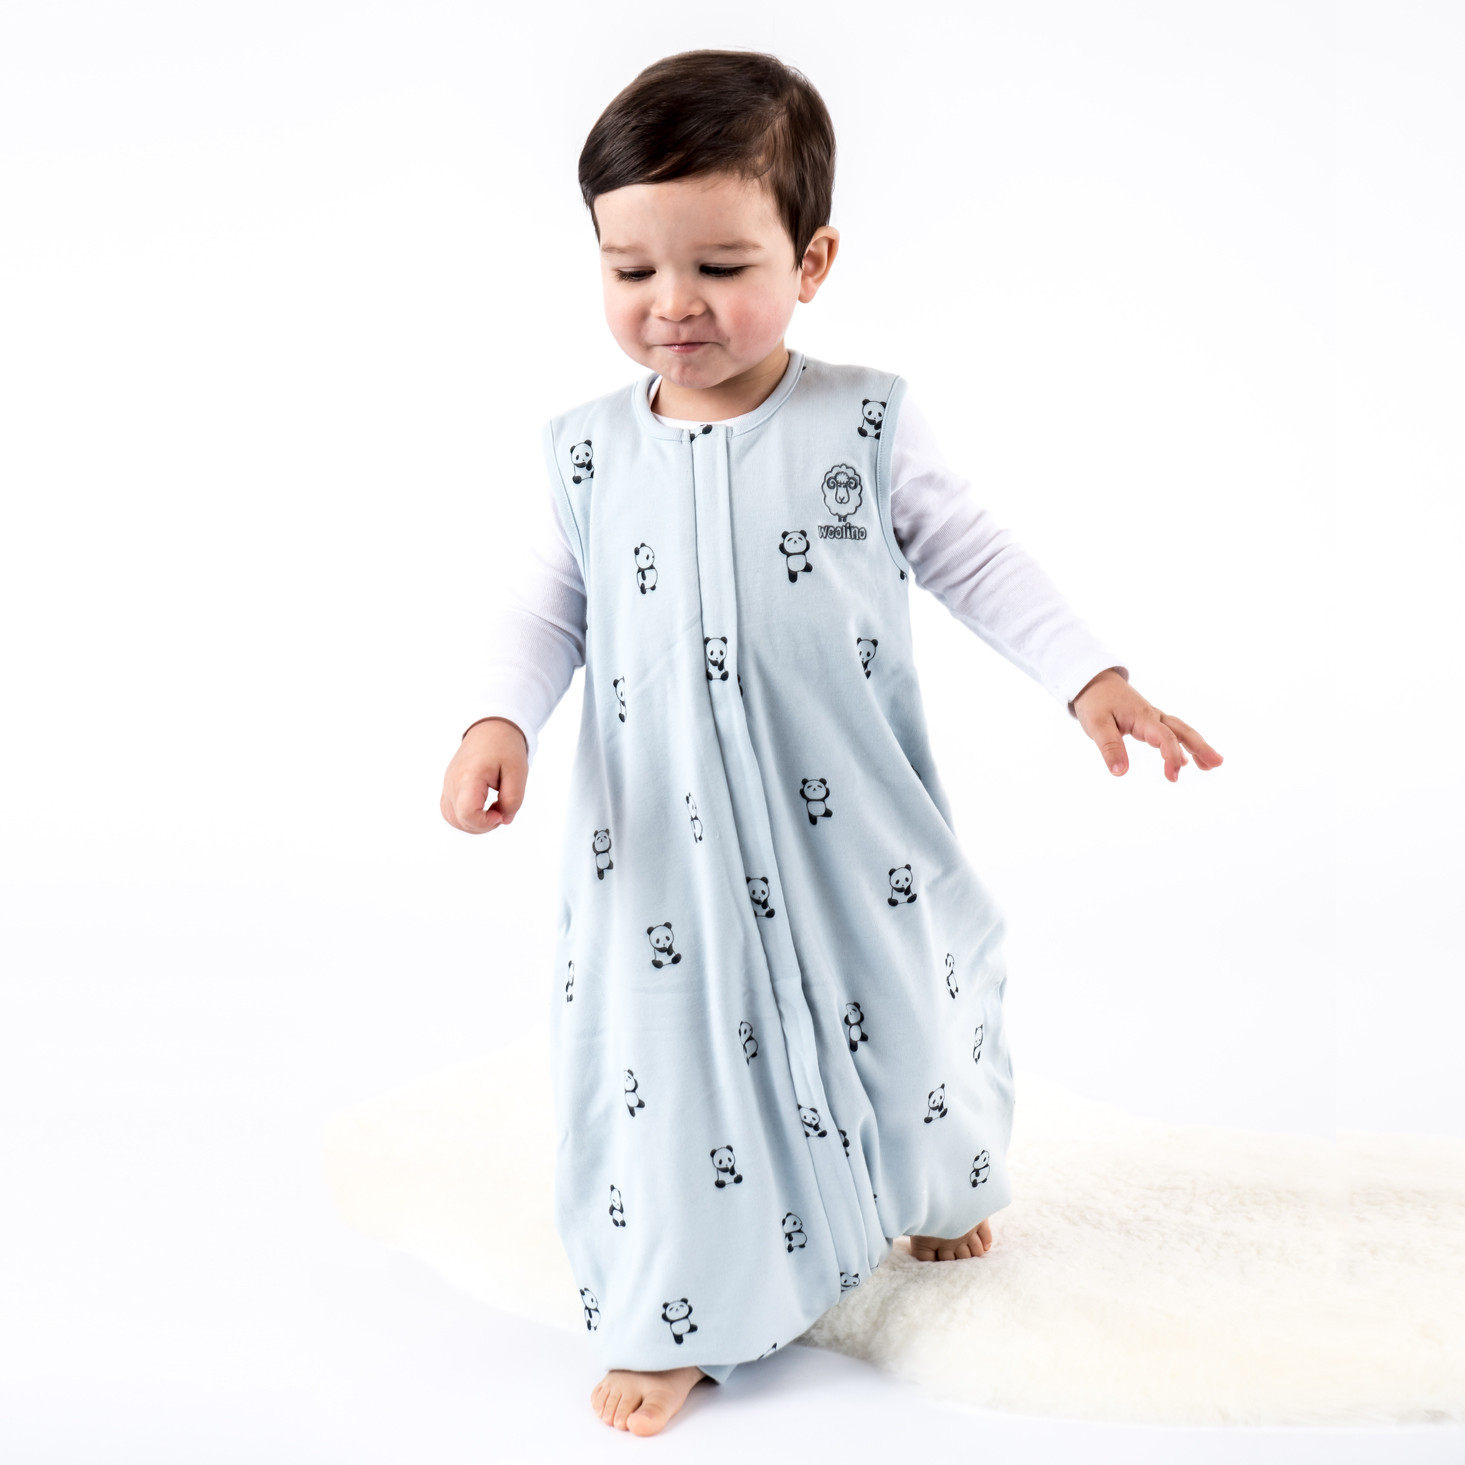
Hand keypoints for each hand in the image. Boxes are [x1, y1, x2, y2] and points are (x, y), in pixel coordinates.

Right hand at [441, 717, 528, 831]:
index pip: (467, 813)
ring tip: (493, 810)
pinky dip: (466, 817)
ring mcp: (447, 784)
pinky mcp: (448, 786)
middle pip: (459, 820)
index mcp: (469, 776)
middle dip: (483, 825)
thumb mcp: (518, 771)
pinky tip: (483, 809)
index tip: (500, 813)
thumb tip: (504, 821)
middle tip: (501, 811)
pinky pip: (450, 811)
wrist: (490, 728)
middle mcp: (453, 782)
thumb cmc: (505, 747)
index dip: (485, 822)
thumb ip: (513, 799)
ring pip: (453, 819)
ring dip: (474, 823)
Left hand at [1071, 669, 1222, 782]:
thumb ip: (1110, 747)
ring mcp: (1151, 717)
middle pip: (1182, 731)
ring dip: (1197, 746)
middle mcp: (1152, 716)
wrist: (1091, 680)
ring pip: (1180, 731)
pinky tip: (1187, 760)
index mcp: (1143, 717)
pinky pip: (1170, 732)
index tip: (1172, 776)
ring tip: (1212, 765)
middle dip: (1201, 747)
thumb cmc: (1094, 702)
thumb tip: (1121, 773)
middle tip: (1217, 763)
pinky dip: (1180, 746)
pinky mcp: (1147, 719)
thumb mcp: (1096, 725)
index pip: (1165, 737)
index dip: (1172, 756)